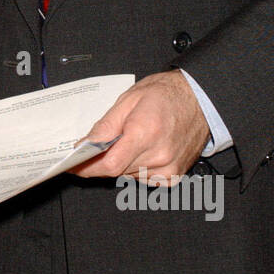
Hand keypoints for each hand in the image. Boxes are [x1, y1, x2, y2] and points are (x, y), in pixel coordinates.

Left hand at [71, 70, 209, 184]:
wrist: (199, 98)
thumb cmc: (166, 95)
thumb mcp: (128, 100)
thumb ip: (105, 126)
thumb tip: (85, 145)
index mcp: (145, 133)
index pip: (109, 164)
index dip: (88, 167)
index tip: (73, 165)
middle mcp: (159, 155)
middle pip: (116, 171)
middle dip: (102, 160)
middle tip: (99, 145)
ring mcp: (168, 169)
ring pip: (128, 176)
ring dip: (120, 163)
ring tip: (129, 140)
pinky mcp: (173, 176)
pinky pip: (143, 179)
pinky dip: (135, 168)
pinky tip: (142, 151)